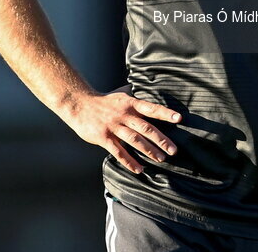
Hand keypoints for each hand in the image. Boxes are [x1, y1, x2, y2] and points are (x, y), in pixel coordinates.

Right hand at [64, 91, 181, 174]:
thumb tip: (147, 88)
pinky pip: (118, 151)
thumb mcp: (120, 94)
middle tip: (173, 150)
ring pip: (134, 140)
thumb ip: (134, 95)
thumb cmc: (102, 101)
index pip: (151, 108)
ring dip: (148, 151)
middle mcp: (124, 115)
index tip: (179, 119)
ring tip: (161, 159)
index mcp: (130, 104)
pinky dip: (129, 161)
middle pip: (145, 128)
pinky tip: (139, 169)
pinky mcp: (103, 137)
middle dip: (161, 140)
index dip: (165, 113)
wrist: (79, 104)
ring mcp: (113, 126)